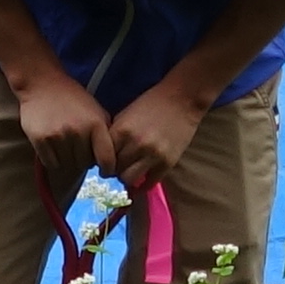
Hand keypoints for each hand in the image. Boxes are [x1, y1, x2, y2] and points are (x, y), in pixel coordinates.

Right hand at [9, 62, 112, 181]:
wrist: (42, 83)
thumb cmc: (72, 97)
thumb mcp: (95, 109)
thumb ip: (105, 132)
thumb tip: (113, 159)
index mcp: (96, 123)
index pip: (107, 159)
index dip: (108, 169)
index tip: (105, 170)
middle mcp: (78, 131)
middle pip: (85, 164)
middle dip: (83, 159)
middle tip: (77, 146)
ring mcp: (58, 136)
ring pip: (68, 166)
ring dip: (67, 160)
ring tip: (64, 143)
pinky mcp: (40, 140)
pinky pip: (51, 164)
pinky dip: (53, 159)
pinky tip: (53, 145)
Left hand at [108, 70, 208, 191]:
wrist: (181, 99)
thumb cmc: (151, 103)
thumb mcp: (126, 113)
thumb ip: (115, 133)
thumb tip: (105, 152)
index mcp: (122, 130)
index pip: (103, 155)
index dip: (102, 160)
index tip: (105, 161)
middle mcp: (135, 144)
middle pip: (114, 169)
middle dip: (113, 170)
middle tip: (116, 168)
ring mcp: (152, 155)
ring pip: (129, 180)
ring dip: (126, 178)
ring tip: (129, 173)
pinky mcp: (167, 163)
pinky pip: (149, 183)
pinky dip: (142, 185)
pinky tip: (141, 180)